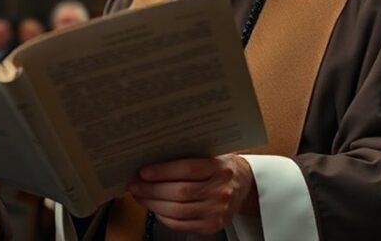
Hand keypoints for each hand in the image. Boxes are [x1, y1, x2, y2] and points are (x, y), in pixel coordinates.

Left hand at [129, 154, 256, 234]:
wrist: (244, 186)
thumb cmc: (221, 167)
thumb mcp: (211, 154)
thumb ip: (188, 154)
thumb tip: (152, 156)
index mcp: (220, 168)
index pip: (187, 169)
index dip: (162, 171)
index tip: (143, 172)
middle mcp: (221, 190)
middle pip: (180, 192)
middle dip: (151, 190)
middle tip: (135, 185)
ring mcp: (217, 210)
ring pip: (178, 211)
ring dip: (153, 204)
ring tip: (140, 196)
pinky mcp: (212, 225)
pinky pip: (181, 225)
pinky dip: (164, 217)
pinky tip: (155, 208)